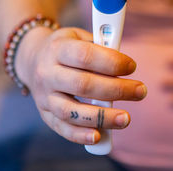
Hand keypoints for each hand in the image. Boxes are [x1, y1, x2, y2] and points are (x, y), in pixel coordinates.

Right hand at [15, 27, 146, 144]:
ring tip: (126, 119)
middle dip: (116, 90)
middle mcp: (47, 73)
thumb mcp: (80, 37)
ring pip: (72, 111)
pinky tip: (99, 137)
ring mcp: (43, 96)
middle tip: (140, 91)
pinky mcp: (45, 114)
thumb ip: (101, 47)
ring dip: (102, 117)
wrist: (32, 59)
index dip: (111, 62)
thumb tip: (125, 66)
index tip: (132, 67)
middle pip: (83, 85)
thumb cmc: (67, 48)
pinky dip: (80, 135)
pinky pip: (61, 127)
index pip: (85, 56)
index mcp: (58, 49)